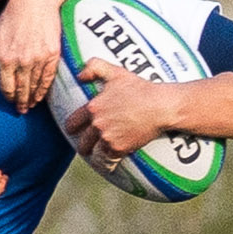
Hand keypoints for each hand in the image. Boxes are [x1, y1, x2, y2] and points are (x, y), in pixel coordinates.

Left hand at [0, 0, 62, 112]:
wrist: (35, 1)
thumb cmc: (11, 17)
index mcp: (4, 59)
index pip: (6, 87)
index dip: (8, 97)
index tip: (10, 102)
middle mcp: (21, 62)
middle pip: (21, 90)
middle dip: (20, 102)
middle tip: (21, 110)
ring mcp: (38, 59)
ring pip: (34, 86)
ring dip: (32, 99)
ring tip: (30, 106)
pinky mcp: (51, 55)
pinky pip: (47, 78)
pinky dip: (43, 90)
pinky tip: (40, 96)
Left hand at [65, 60, 187, 170]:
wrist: (160, 106)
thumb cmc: (140, 88)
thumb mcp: (116, 72)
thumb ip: (95, 67)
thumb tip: (79, 75)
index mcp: (93, 108)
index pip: (72, 124)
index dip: (73, 129)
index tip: (75, 131)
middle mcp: (97, 124)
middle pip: (82, 143)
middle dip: (84, 146)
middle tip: (88, 148)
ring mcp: (107, 138)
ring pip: (93, 155)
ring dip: (96, 157)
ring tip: (99, 159)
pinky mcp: (119, 149)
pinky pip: (107, 162)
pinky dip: (108, 165)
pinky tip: (110, 166)